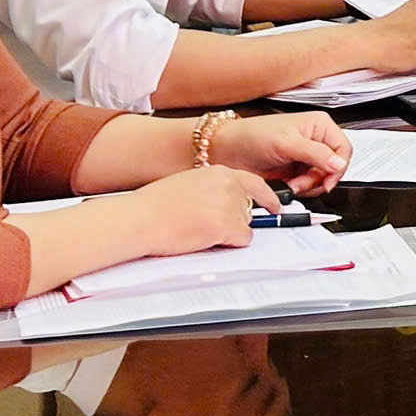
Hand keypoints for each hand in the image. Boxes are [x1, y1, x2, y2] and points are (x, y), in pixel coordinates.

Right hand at [129, 166, 278, 257]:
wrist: (139, 218)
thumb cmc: (154, 206)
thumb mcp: (188, 184)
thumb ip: (212, 189)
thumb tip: (225, 202)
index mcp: (219, 172)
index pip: (253, 182)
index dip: (266, 196)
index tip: (275, 205)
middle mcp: (229, 185)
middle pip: (249, 206)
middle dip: (237, 218)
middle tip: (215, 225)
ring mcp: (229, 205)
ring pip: (245, 224)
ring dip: (230, 231)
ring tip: (200, 230)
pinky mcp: (225, 226)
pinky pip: (242, 239)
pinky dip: (231, 243)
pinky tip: (209, 240)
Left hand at [205, 113, 351, 195]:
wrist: (228, 152)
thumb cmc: (253, 136)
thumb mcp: (287, 143)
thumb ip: (315, 153)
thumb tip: (339, 164)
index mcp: (319, 126)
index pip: (343, 149)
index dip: (338, 167)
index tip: (327, 181)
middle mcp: (315, 141)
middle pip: (334, 167)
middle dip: (318, 179)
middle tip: (301, 183)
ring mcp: (306, 158)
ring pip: (322, 179)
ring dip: (308, 186)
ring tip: (291, 184)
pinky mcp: (296, 172)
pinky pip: (308, 186)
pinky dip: (300, 190)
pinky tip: (287, 186)